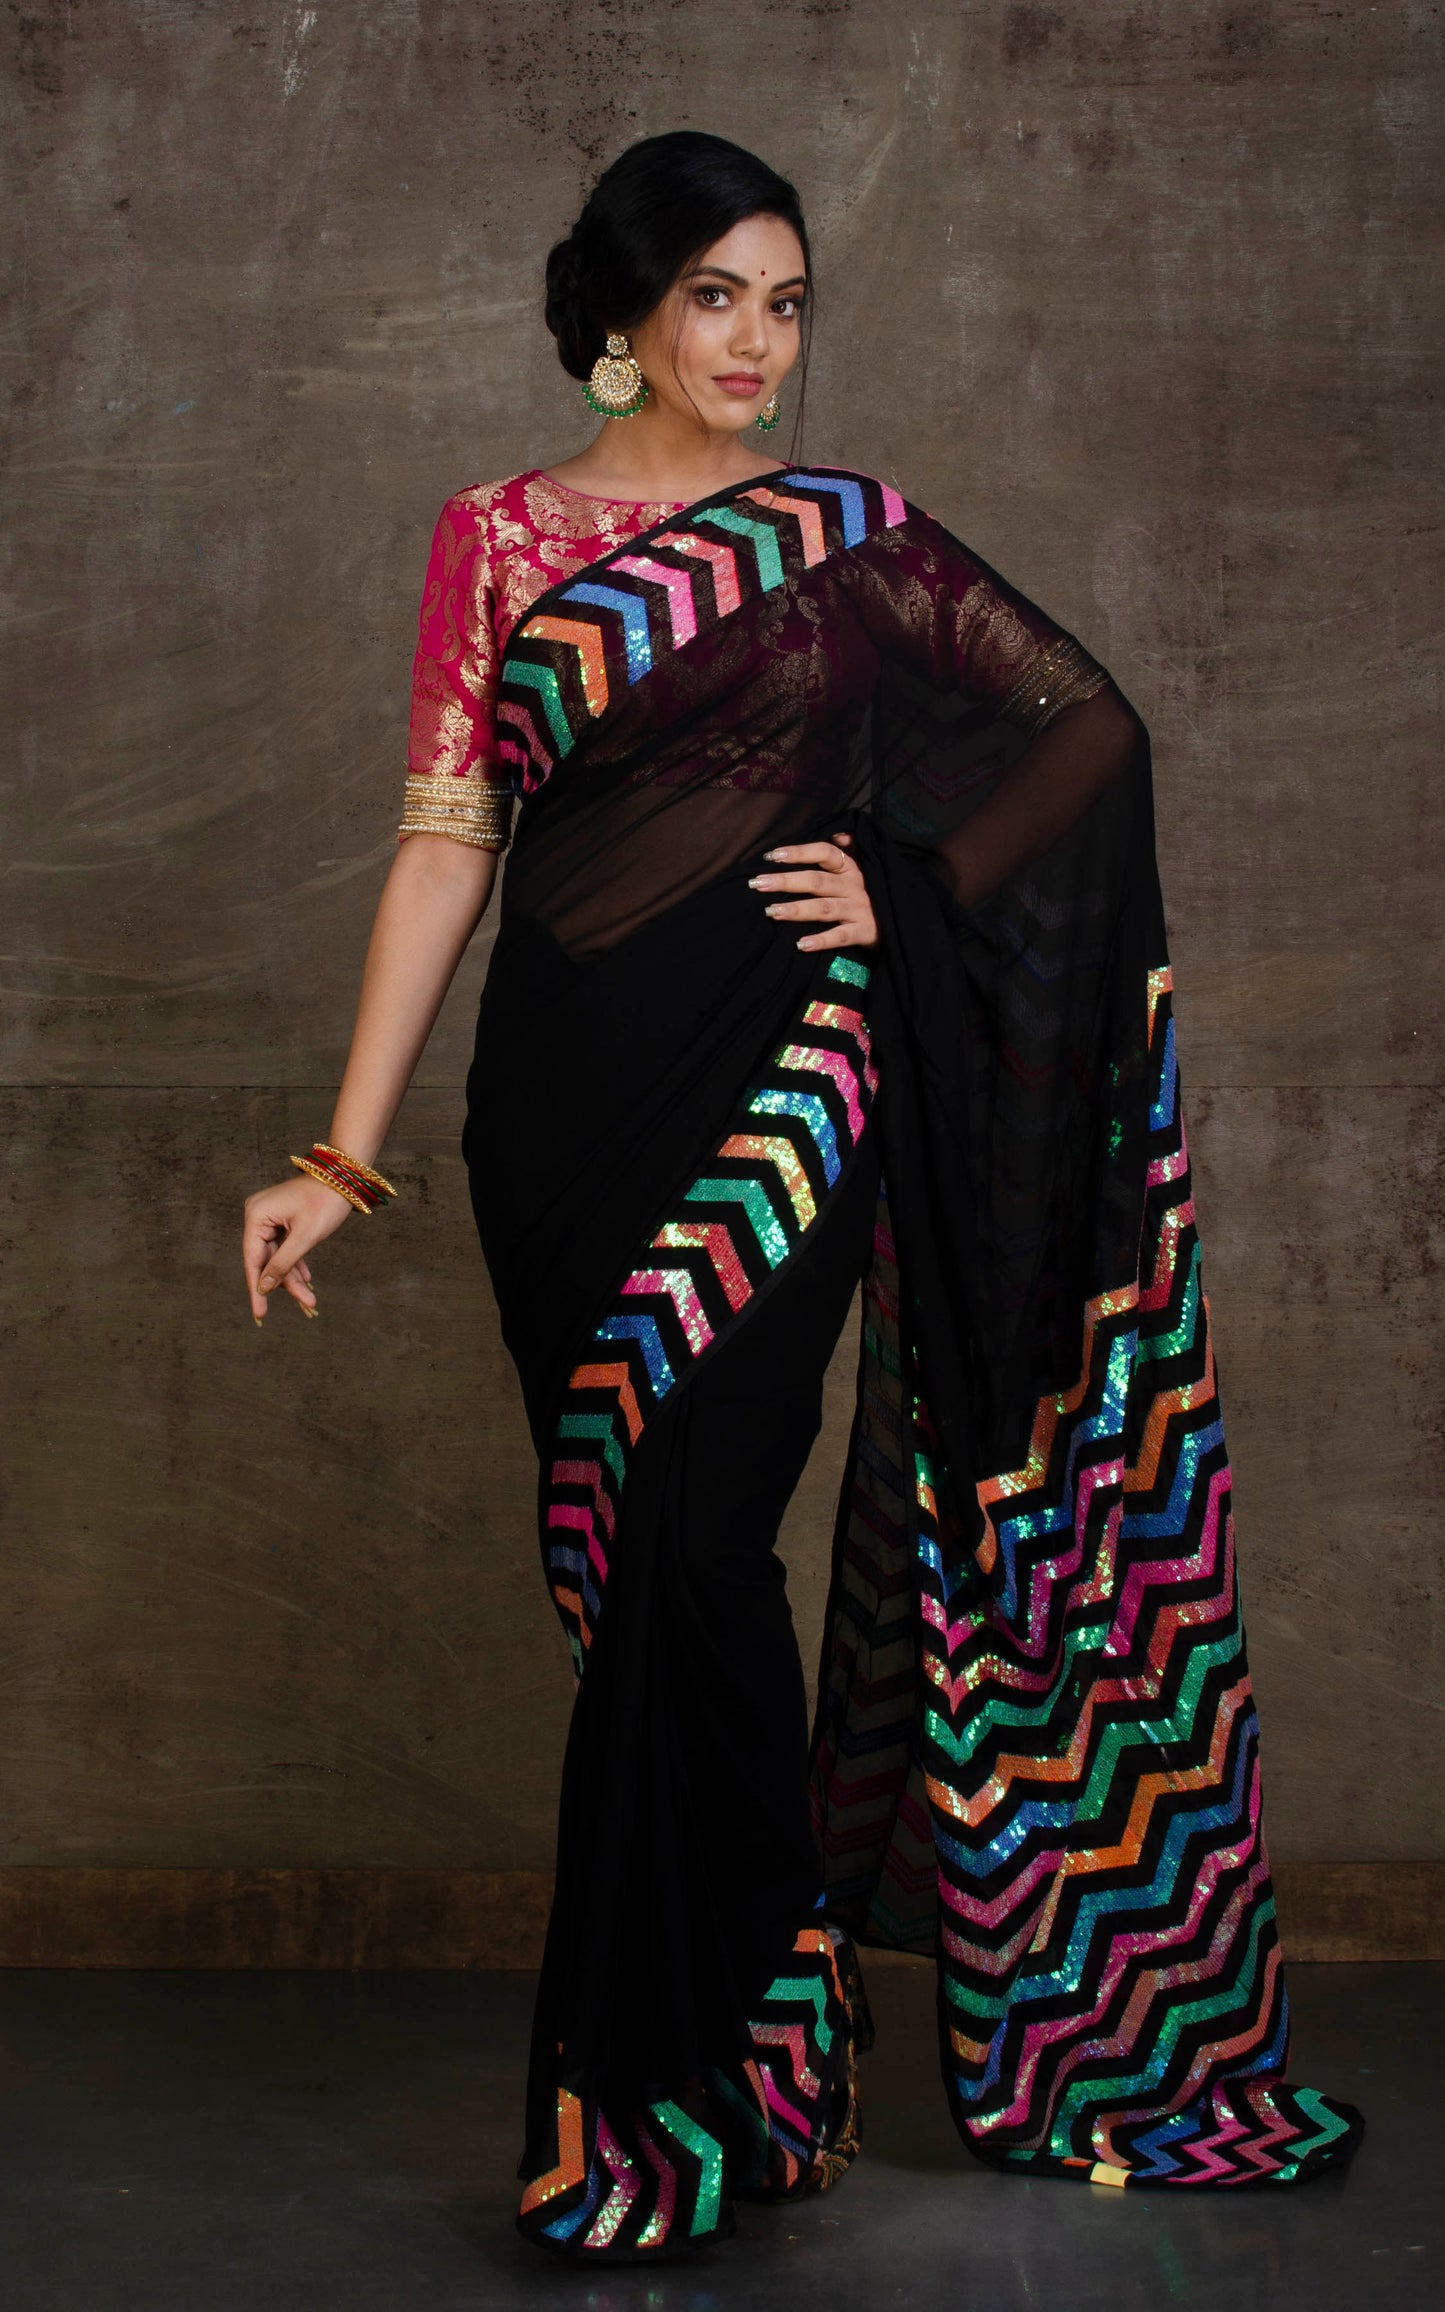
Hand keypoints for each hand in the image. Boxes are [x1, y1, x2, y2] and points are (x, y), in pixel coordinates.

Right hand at [242, 1173, 353, 1324]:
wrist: (345, 1176)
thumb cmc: (326, 1201)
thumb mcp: (305, 1237)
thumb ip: (283, 1263)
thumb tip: (264, 1287)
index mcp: (256, 1215)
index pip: (253, 1259)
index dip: (257, 1288)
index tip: (259, 1314)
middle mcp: (258, 1215)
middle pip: (266, 1260)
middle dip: (285, 1283)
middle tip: (305, 1304)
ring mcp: (269, 1217)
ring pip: (277, 1256)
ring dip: (293, 1276)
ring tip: (310, 1298)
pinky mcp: (281, 1220)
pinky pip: (284, 1247)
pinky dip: (295, 1263)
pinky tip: (306, 1280)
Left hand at [748, 830, 878, 952]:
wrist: (902, 924)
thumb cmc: (872, 895)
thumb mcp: (864, 869)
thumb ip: (849, 851)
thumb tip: (838, 835)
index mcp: (851, 868)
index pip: (825, 853)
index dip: (799, 852)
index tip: (772, 856)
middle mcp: (855, 886)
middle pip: (817, 881)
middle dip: (786, 881)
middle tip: (758, 884)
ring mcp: (860, 909)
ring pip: (824, 908)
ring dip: (797, 910)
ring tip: (771, 912)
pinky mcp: (865, 932)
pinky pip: (841, 936)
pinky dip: (822, 940)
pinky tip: (800, 944)